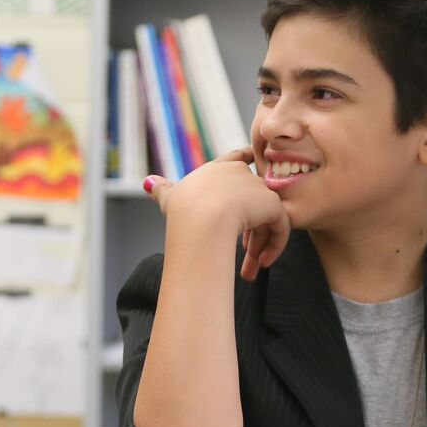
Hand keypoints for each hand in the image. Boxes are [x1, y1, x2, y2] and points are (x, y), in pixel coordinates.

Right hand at [144, 148, 289, 281]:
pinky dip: (274, 246)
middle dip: (249, 232)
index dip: (242, 158)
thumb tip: (147, 182)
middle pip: (250, 200)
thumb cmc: (183, 211)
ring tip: (252, 269)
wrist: (202, 219)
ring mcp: (258, 187)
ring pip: (265, 218)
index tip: (250, 157)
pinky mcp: (272, 204)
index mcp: (217, 169)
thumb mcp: (170, 198)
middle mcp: (240, 172)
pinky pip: (279, 226)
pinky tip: (262, 263)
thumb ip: (162, 190)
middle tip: (247, 258)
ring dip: (260, 246)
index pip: (235, 159)